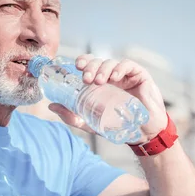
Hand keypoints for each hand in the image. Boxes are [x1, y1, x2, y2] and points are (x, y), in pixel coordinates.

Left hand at [48, 54, 167, 143]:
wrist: (143, 134)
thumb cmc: (119, 126)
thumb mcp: (91, 123)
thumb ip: (72, 116)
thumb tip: (51, 106)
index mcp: (101, 84)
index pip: (90, 66)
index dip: (83, 61)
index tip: (76, 66)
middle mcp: (112, 77)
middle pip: (99, 62)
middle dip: (90, 66)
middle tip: (86, 78)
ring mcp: (126, 75)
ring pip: (111, 62)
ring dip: (102, 69)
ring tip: (99, 81)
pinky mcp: (140, 75)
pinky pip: (128, 65)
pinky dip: (119, 68)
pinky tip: (114, 78)